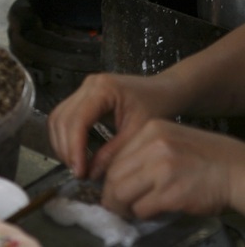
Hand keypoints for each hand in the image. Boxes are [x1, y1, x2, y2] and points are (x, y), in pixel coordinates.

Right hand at [48, 72, 176, 180]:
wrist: (163, 91)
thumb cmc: (156, 107)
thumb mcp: (138, 133)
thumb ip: (113, 153)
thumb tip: (91, 174)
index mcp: (103, 89)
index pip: (78, 120)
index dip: (75, 148)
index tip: (80, 172)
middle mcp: (88, 85)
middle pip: (62, 118)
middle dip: (66, 148)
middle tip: (78, 173)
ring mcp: (83, 88)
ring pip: (58, 117)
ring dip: (62, 144)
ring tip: (76, 166)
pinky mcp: (82, 96)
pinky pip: (64, 116)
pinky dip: (65, 137)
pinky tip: (75, 153)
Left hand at [101, 119, 244, 218]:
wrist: (236, 169)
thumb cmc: (206, 157)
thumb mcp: (171, 140)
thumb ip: (146, 151)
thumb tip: (121, 173)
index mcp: (151, 129)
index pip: (116, 154)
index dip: (110, 174)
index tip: (110, 187)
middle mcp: (153, 145)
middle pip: (114, 174)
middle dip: (111, 193)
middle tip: (114, 205)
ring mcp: (162, 169)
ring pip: (122, 192)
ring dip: (122, 206)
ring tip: (128, 211)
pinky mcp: (171, 193)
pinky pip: (142, 207)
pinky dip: (142, 213)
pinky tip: (150, 212)